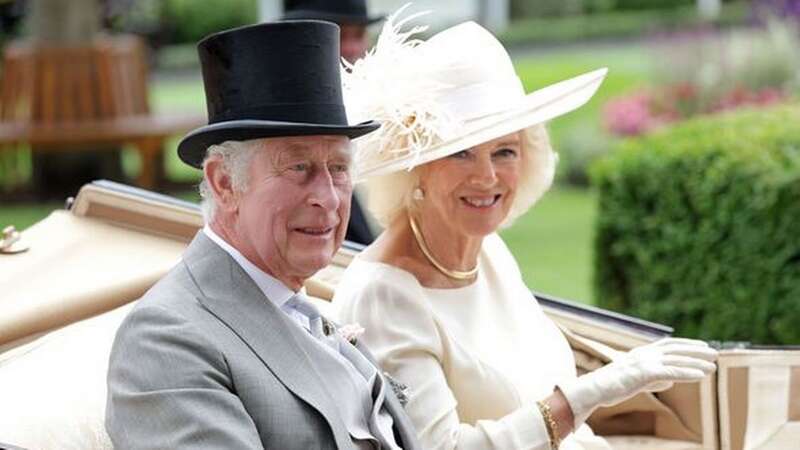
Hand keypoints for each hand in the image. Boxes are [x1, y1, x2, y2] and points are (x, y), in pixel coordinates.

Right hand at [559, 337, 717, 427]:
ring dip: (696, 362)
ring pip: (676, 360)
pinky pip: (671, 372)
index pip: (668, 344)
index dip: (686, 344)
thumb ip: (654, 379)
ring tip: (713, 365)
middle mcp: (644, 353)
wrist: (595, 389)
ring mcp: (644, 362)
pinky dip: (687, 373)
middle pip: (675, 349)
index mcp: (641, 352)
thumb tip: (669, 382)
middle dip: (696, 351)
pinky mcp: (644, 373)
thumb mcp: (636, 381)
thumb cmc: (611, 387)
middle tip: (714, 353)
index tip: (701, 346)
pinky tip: (701, 375)